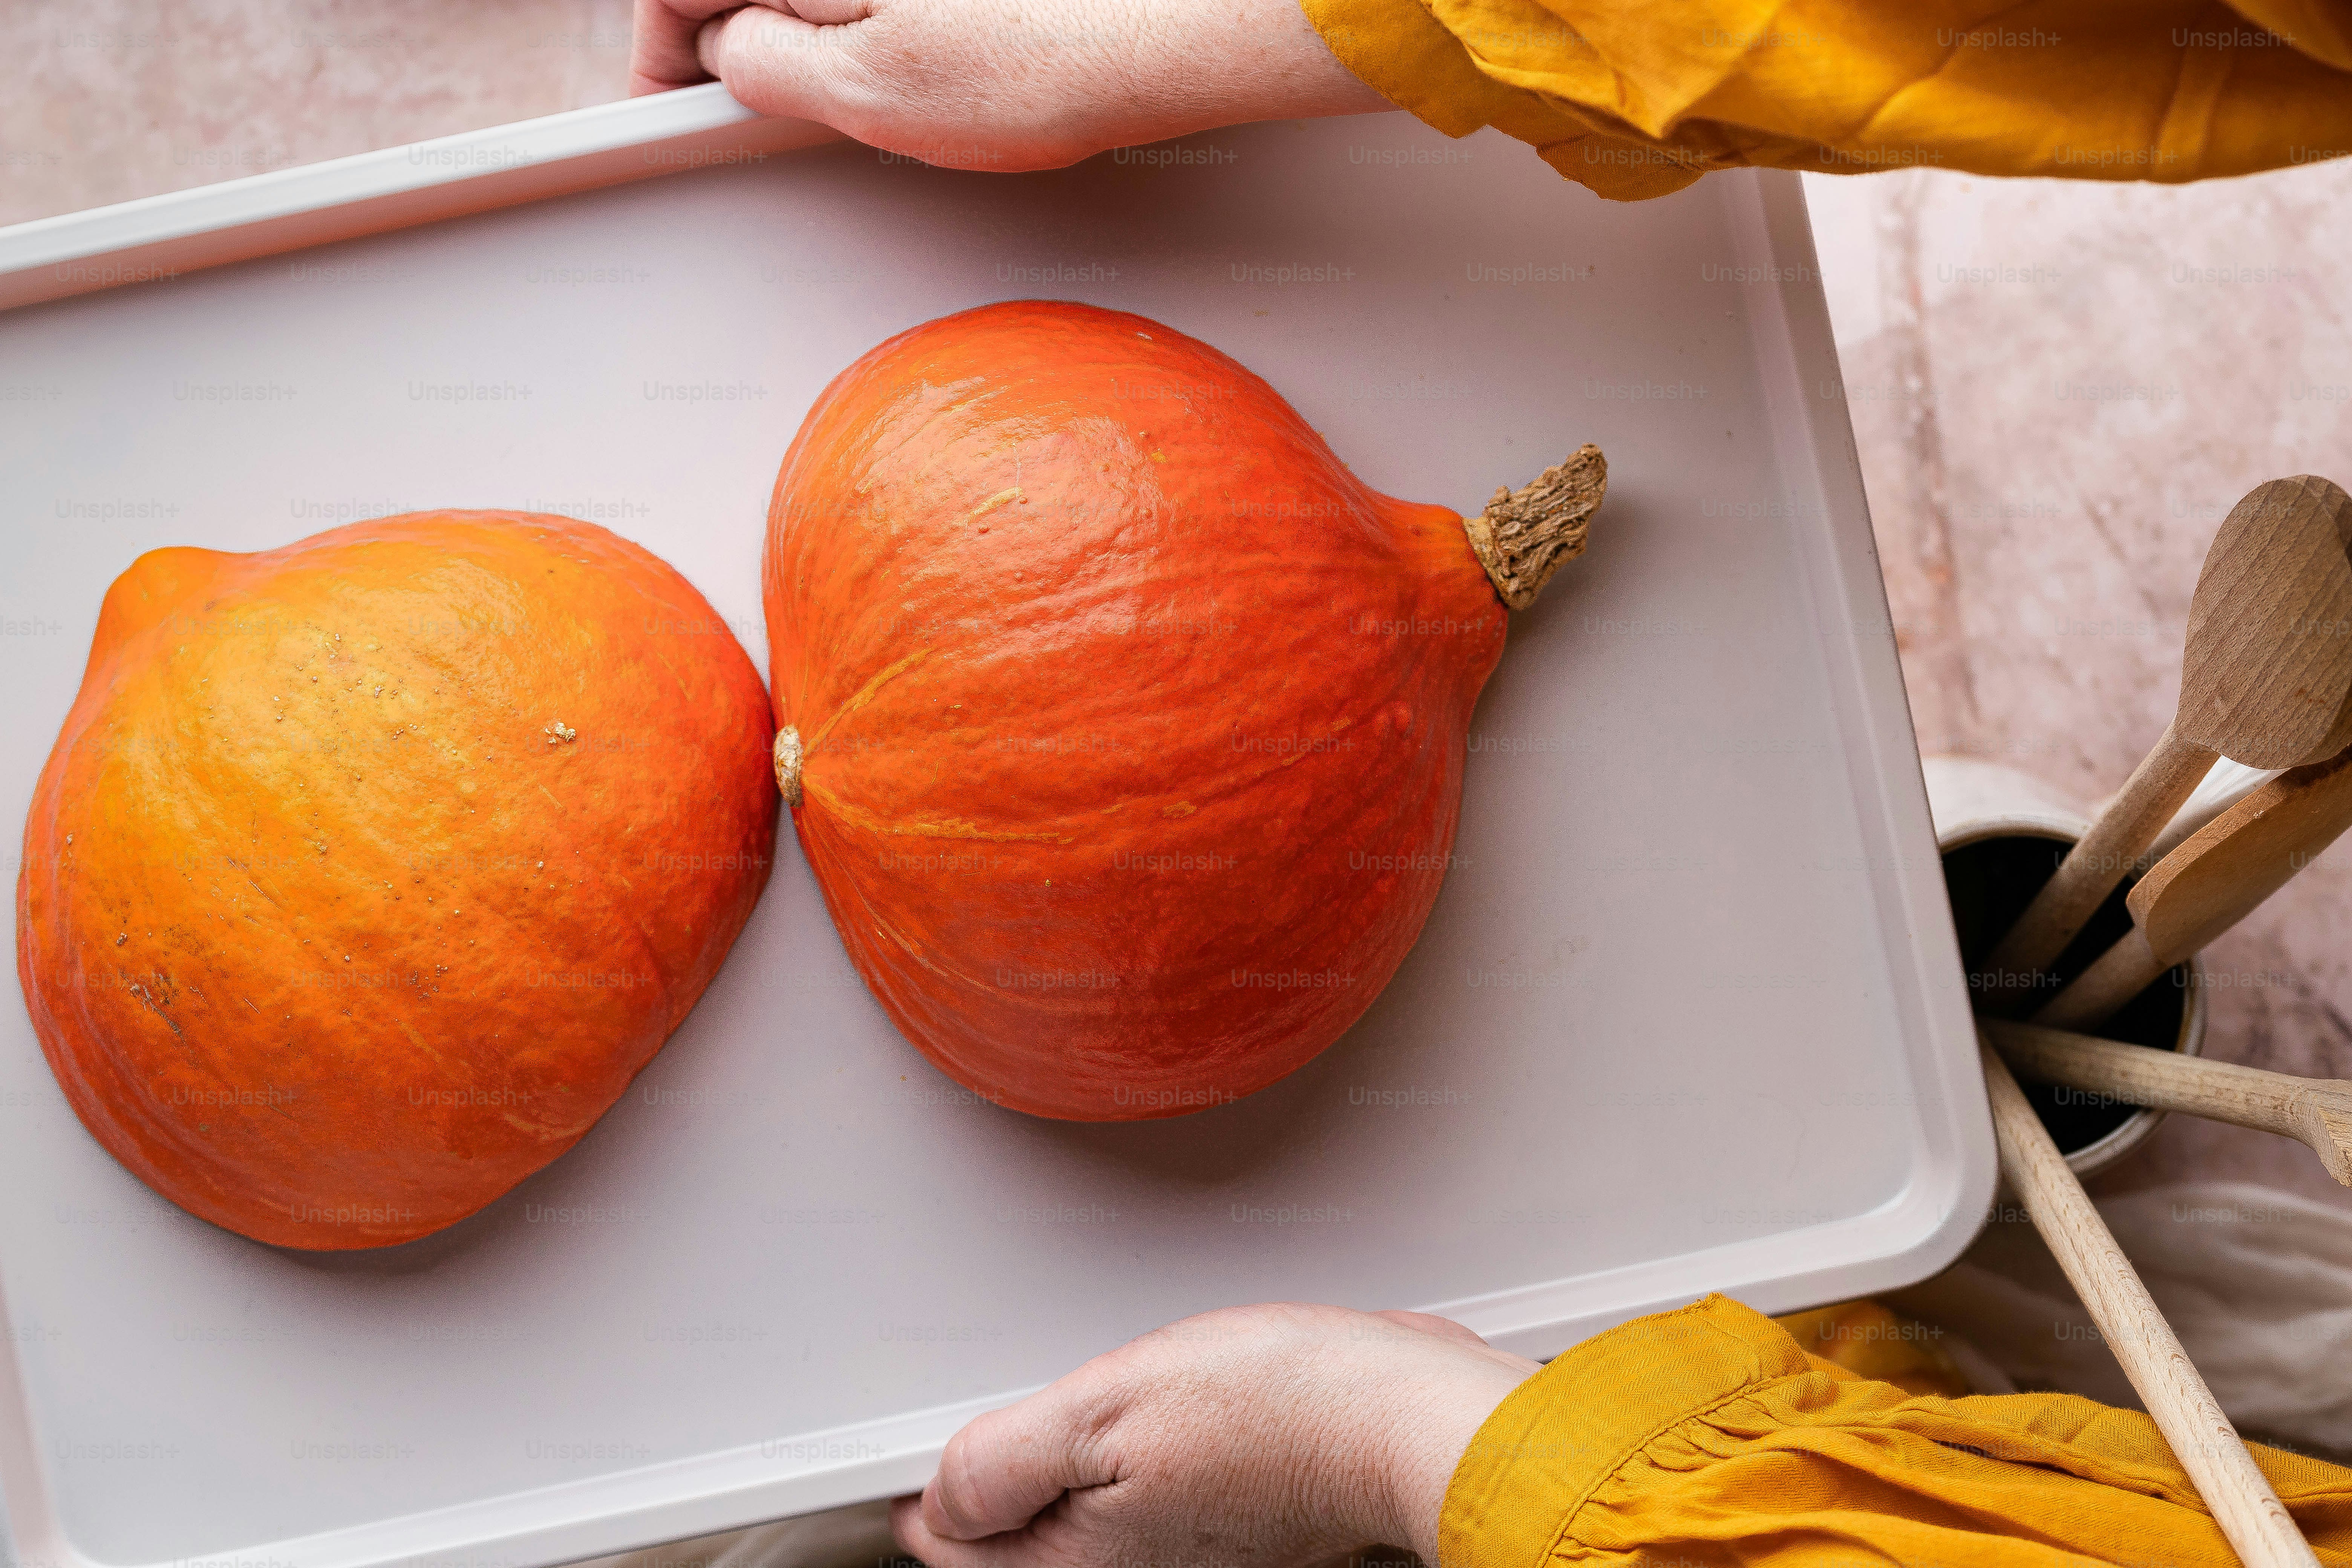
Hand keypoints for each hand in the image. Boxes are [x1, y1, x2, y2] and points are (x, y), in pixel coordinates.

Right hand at [630, 0, 1392, 171]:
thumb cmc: (1040, 60)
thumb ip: (767, 66)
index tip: (672, 103)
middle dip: (741, 34)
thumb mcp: (865, 92)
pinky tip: (933, 60)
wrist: (1169, 27)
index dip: (666, 51)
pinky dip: (877, 22)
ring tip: (884, 85)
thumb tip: (727, 55)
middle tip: (771, 108)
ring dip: (814, 30)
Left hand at [888, 1302, 1538, 1566]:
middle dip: (999, 1467)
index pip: (948, 1544)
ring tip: (1099, 1396)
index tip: (936, 1429)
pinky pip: (1131, 1498)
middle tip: (1021, 1401)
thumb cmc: (1285, 1408)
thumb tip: (939, 1496)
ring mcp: (1175, 1558)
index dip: (926, 1476)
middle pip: (1008, 1537)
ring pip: (1071, 1512)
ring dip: (1068, 1453)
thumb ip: (1003, 1460)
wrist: (1406, 1417)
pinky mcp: (1220, 1530)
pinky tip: (1157, 1408)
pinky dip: (1128, 1453)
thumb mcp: (1107, 1406)